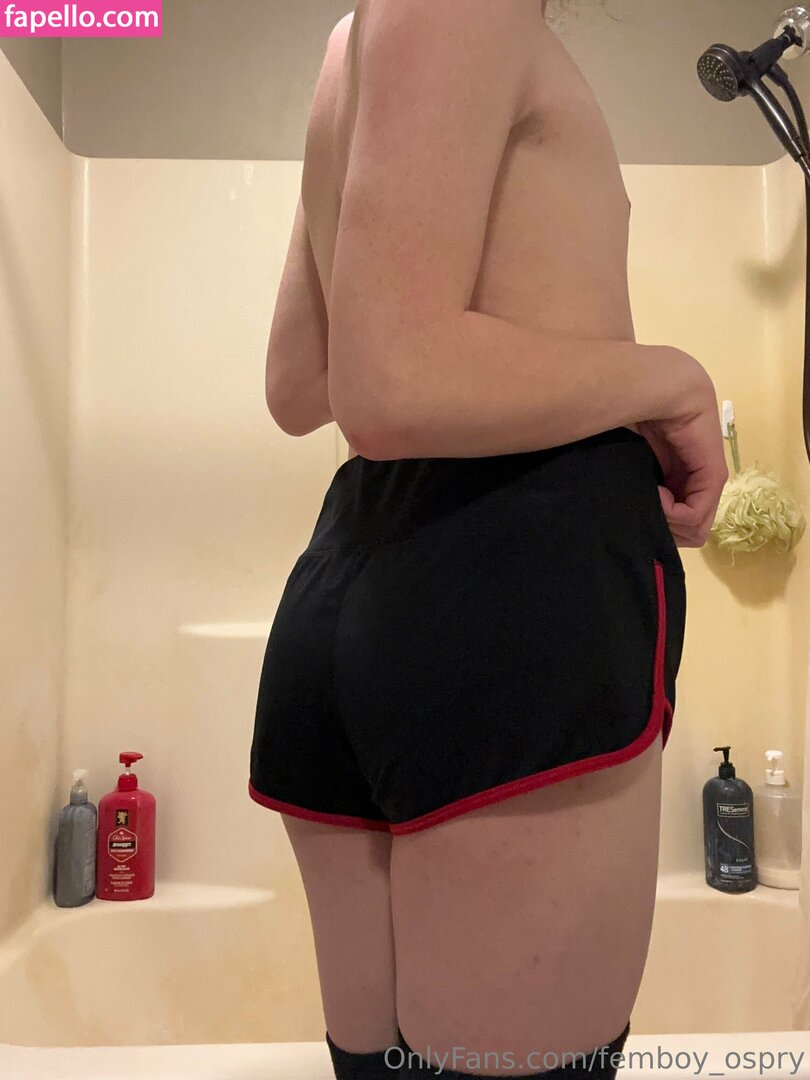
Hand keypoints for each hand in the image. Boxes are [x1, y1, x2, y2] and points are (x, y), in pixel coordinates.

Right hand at [636, 355, 728, 547]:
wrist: (650, 381)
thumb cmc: (630, 407)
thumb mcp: (631, 454)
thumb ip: (639, 479)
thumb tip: (638, 508)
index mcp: (680, 466)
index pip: (679, 512)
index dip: (658, 524)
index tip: (635, 516)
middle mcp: (698, 472)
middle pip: (691, 525)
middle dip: (665, 530)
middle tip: (643, 521)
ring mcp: (710, 472)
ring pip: (698, 524)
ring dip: (668, 524)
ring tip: (648, 504)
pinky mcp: (713, 471)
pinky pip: (698, 510)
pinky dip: (675, 514)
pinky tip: (656, 497)